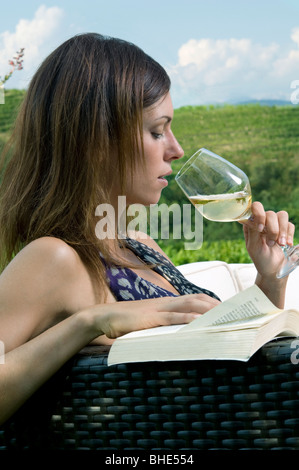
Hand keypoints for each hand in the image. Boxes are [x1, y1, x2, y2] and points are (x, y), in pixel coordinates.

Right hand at [92, 293, 220, 338]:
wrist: (105, 316)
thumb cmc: (126, 321)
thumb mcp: (149, 321)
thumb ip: (164, 323)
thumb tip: (179, 332)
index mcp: (166, 302)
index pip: (194, 298)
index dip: (211, 302)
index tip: (227, 309)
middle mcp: (166, 302)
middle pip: (197, 299)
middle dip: (216, 305)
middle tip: (233, 313)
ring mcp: (159, 309)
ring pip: (189, 306)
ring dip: (207, 310)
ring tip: (224, 317)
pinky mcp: (151, 318)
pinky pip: (173, 318)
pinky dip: (188, 320)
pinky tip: (199, 323)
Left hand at [242, 201, 294, 277]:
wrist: (273, 270)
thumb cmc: (260, 259)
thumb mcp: (253, 247)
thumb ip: (252, 232)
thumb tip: (252, 218)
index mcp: (251, 224)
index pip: (254, 208)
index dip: (259, 214)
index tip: (261, 229)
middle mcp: (262, 222)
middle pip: (270, 213)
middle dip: (273, 229)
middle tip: (271, 243)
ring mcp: (274, 225)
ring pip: (282, 215)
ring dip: (283, 231)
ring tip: (281, 244)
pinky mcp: (284, 229)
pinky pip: (290, 224)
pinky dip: (289, 234)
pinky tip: (287, 244)